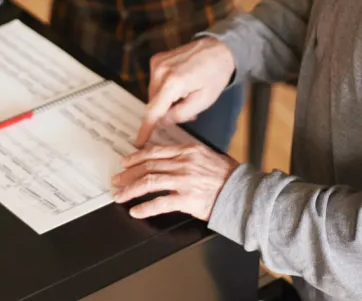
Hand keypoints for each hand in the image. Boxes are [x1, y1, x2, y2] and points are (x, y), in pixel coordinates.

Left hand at [112, 143, 238, 220]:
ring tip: (120, 195)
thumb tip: (166, 157)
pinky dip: (145, 207)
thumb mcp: (206, 155)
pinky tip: (136, 211)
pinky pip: (160, 203)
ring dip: (131, 189)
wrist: (243, 192)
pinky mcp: (187, 199)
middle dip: (128, 173)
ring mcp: (184, 180)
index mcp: (187, 150)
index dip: (136, 157)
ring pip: (149, 182)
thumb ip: (186, 155)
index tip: (125, 162)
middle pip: (148, 165)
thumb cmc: (227, 175)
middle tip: (117, 180)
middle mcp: (183, 163)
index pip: (154, 151)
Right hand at [135, 37, 235, 145]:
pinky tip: (180, 84)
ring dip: (166, 100)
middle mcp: (160, 71)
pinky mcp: (156, 60)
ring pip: (154, 94)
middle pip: (154, 103)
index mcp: (172, 83)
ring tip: (186, 95)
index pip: (153, 111)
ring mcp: (156, 63)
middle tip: (188, 110)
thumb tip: (164, 120)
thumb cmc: (214, 74)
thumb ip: (181, 114)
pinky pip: (155, 82)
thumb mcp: (204, 101)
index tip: (140, 141)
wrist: (217, 50)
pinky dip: (165, 89)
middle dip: (167, 111)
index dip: (146, 129)